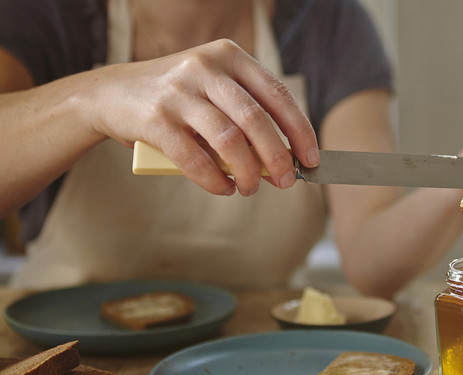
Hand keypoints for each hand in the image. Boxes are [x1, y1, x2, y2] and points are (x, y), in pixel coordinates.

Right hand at [86, 39, 318, 195]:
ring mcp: (179, 91)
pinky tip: (223, 188)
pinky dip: (213, 179)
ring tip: (250, 189)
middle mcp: (205, 67)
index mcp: (229, 56)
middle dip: (277, 156)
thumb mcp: (213, 91)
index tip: (311, 158)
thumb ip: (245, 117)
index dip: (299, 130)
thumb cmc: (176, 98)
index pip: (277, 94)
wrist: (109, 94)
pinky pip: (194, 157)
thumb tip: (281, 160)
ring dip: (246, 171)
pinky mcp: (155, 118)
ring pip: (228, 138)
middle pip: (255, 118)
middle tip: (286, 181)